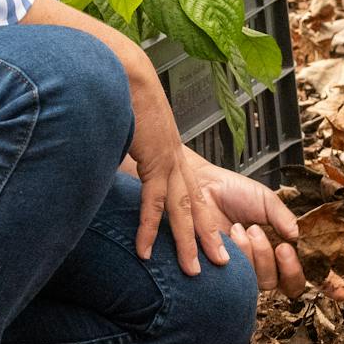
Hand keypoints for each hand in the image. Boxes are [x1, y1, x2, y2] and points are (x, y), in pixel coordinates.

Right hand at [122, 57, 229, 275]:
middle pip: (196, 207)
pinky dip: (148, 227)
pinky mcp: (152, 159)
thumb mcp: (134, 128)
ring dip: (188, 242)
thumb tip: (124, 161)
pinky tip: (145, 250)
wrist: (125, 72)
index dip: (202, 220)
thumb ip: (134, 150)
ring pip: (182, 210)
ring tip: (194, 270)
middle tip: (220, 265)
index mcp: (172, 154)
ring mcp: (167, 160)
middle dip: (207, 238)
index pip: (192, 194)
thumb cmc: (125, 97)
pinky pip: (152, 201)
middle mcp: (176, 160)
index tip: (211, 244)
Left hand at [186, 152, 312, 297]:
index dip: (330, 284)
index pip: (312, 269)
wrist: (203, 190)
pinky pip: (246, 278)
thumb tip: (297, 237)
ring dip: (263, 255)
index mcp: (286, 243)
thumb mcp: (267, 201)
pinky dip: (245, 255)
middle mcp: (272, 261)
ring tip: (251, 229)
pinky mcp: (231, 275)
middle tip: (282, 247)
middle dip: (292, 268)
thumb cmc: (234, 193)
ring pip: (269, 281)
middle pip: (293, 285)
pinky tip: (236, 234)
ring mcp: (251, 270)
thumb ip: (285, 218)